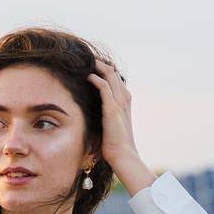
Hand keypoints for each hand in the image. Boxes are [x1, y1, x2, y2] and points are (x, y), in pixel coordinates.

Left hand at [86, 57, 153, 194]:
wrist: (123, 155)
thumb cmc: (115, 145)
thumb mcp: (110, 126)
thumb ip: (105, 117)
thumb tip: (94, 116)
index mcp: (125, 102)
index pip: (116, 80)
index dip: (106, 71)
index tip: (94, 65)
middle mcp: (124, 99)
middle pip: (114, 74)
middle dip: (102, 64)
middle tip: (89, 58)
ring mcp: (120, 103)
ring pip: (110, 76)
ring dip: (99, 67)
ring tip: (88, 61)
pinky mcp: (112, 108)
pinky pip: (104, 87)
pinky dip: (96, 79)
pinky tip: (88, 76)